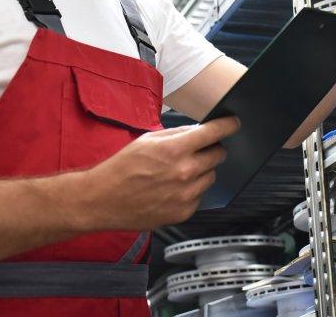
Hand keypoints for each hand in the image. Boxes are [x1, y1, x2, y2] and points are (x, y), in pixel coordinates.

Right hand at [74, 117, 239, 230]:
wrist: (102, 200)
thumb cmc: (122, 167)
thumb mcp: (148, 140)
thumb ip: (177, 134)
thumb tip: (199, 131)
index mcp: (176, 149)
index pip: (215, 133)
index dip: (228, 125)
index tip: (234, 123)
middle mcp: (185, 172)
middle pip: (219, 155)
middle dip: (212, 150)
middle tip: (197, 151)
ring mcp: (186, 194)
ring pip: (211, 176)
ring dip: (202, 171)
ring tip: (178, 172)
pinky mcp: (183, 212)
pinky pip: (200, 196)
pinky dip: (192, 191)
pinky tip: (173, 189)